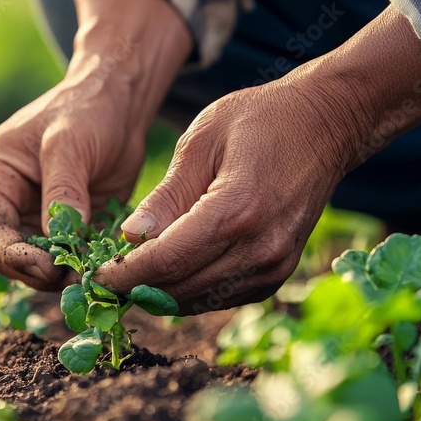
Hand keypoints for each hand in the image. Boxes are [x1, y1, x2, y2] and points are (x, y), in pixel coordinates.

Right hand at [0, 0, 191, 289]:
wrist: (119, 103)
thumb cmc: (87, 110)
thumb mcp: (70, 145)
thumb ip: (63, 193)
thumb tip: (59, 242)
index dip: (12, 254)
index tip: (46, 267)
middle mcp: (6, 200)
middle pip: (4, 254)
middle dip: (33, 270)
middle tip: (72, 276)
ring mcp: (33, 216)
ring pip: (30, 264)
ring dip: (56, 275)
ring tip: (88, 275)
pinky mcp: (63, 227)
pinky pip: (62, 258)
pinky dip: (76, 268)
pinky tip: (98, 269)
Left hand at [95, 6, 420, 313]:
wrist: (327, 126)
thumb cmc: (260, 121)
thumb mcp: (201, 142)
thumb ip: (166, 196)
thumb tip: (130, 239)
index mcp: (239, 209)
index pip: (168, 260)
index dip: (125, 274)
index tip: (93, 276)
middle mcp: (261, 248)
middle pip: (180, 287)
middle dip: (135, 288)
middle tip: (101, 280)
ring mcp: (274, 266)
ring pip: (198, 299)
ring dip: (159, 293)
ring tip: (128, 275)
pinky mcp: (277, 275)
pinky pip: (219, 297)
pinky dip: (187, 290)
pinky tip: (166, 271)